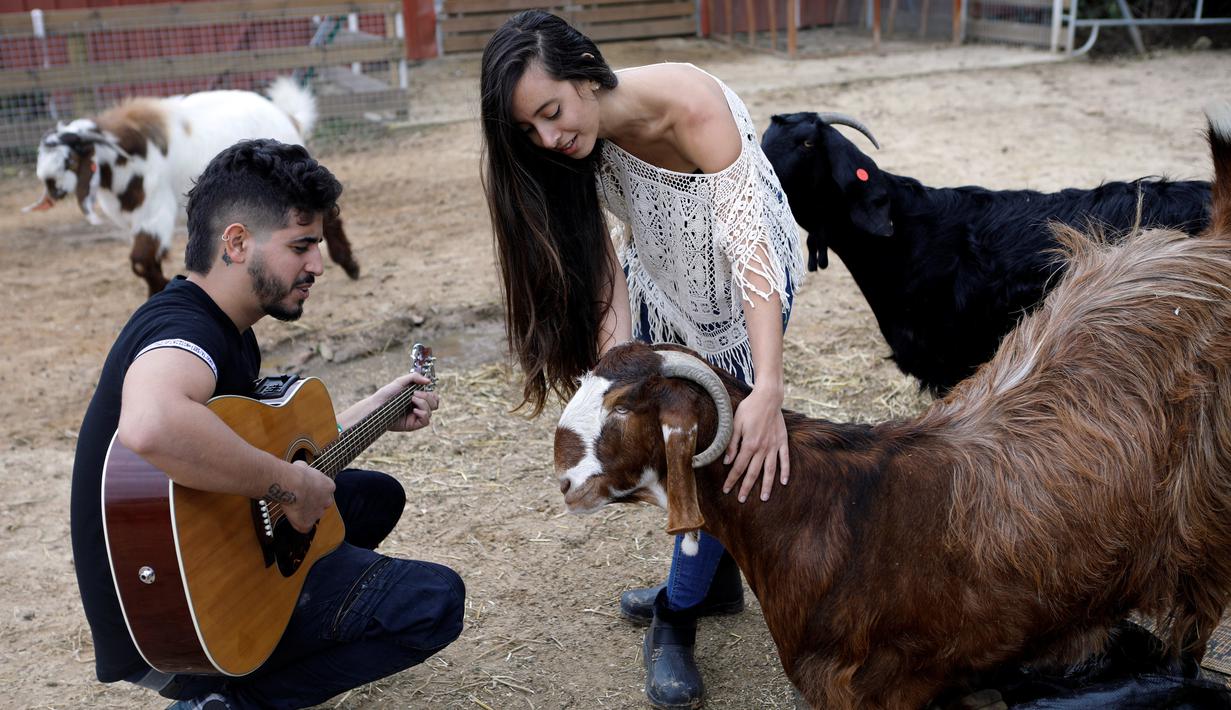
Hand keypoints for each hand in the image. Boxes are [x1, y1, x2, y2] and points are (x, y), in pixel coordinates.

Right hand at [279, 461, 335, 532]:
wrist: (292, 485)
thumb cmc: (296, 473)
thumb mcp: (302, 465)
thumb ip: (305, 469)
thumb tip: (300, 466)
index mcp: (329, 486)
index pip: (325, 491)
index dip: (315, 491)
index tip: (306, 490)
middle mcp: (327, 501)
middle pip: (322, 505)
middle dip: (313, 503)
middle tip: (299, 499)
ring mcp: (318, 514)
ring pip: (313, 516)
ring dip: (305, 514)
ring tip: (292, 507)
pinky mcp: (307, 523)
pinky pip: (304, 527)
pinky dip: (297, 524)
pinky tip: (291, 517)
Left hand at [382, 372, 438, 431]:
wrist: (376, 406)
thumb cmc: (386, 394)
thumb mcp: (400, 381)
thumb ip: (415, 377)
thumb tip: (429, 380)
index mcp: (417, 398)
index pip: (433, 398)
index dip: (431, 394)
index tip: (420, 389)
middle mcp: (418, 407)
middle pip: (435, 404)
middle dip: (428, 397)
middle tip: (414, 394)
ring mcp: (416, 416)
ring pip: (431, 412)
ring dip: (424, 403)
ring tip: (412, 400)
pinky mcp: (413, 425)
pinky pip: (426, 421)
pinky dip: (423, 414)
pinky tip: (414, 410)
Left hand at [721, 385, 788, 502]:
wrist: (768, 397)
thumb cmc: (749, 409)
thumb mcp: (735, 424)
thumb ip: (732, 444)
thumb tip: (727, 461)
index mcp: (749, 444)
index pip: (738, 467)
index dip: (732, 479)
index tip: (727, 489)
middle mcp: (762, 448)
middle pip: (753, 472)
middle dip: (747, 487)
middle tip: (742, 500)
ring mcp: (774, 446)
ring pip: (770, 470)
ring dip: (767, 485)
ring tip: (764, 498)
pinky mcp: (782, 441)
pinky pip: (785, 459)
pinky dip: (785, 471)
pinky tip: (783, 482)